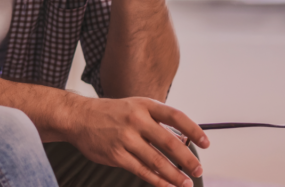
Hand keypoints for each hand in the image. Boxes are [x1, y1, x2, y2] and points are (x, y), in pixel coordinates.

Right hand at [66, 96, 208, 186]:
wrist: (78, 117)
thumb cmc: (110, 113)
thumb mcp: (134, 106)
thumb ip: (156, 121)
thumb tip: (182, 139)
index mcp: (144, 105)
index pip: (176, 117)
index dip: (194, 130)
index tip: (206, 143)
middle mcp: (136, 120)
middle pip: (169, 142)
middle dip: (187, 159)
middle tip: (198, 170)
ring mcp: (125, 138)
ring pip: (157, 161)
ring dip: (174, 175)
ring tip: (185, 183)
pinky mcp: (116, 154)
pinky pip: (141, 171)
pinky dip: (157, 180)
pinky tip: (166, 185)